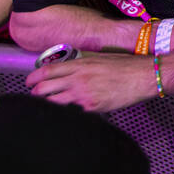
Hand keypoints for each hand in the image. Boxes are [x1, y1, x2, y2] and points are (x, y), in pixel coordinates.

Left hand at [27, 53, 156, 111]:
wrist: (145, 75)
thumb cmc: (127, 65)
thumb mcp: (101, 59)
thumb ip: (83, 65)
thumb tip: (70, 71)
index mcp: (81, 64)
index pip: (47, 71)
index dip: (33, 78)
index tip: (28, 82)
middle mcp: (78, 78)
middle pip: (45, 88)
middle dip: (36, 94)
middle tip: (35, 96)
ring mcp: (83, 94)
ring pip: (54, 103)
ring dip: (47, 106)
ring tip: (46, 108)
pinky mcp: (92, 107)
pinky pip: (72, 112)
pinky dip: (67, 114)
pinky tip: (67, 115)